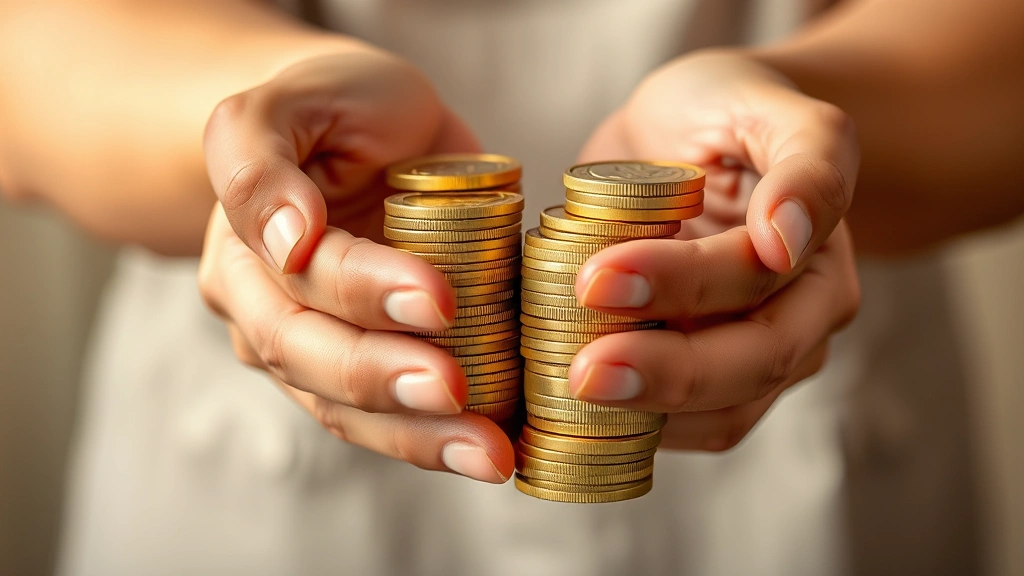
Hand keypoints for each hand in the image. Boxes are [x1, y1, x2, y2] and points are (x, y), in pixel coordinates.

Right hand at [198, 50, 512, 482]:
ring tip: (489, 455)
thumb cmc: (335, 104)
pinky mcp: (359, 373)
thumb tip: (286, 241)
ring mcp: (309, 351)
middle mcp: (264, 310)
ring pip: (347, 411)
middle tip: (458, 395)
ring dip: (417, 437)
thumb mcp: (292, 100)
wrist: (362, 127)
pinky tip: (493, 452)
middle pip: (316, 360)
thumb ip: (260, 158)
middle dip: (387, 383)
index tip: (439, 299)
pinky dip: (436, 440)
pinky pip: (387, 420)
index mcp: (244, 246)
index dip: (368, 292)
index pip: (306, 278)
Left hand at [570, 51, 860, 450]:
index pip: (754, 278)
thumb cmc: (724, 111)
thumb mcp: (766, 105)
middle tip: (581, 372)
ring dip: (646, 413)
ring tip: (564, 392)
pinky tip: (571, 409)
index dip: (680, 284)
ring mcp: (758, 359)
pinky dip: (631, 426)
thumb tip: (785, 241)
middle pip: (747, 365)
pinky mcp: (711, 384)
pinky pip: (682, 426)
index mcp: (819, 252)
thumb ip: (805, 159)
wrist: (690, 137)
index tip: (597, 278)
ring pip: (719, 413)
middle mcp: (802, 319)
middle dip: (663, 374)